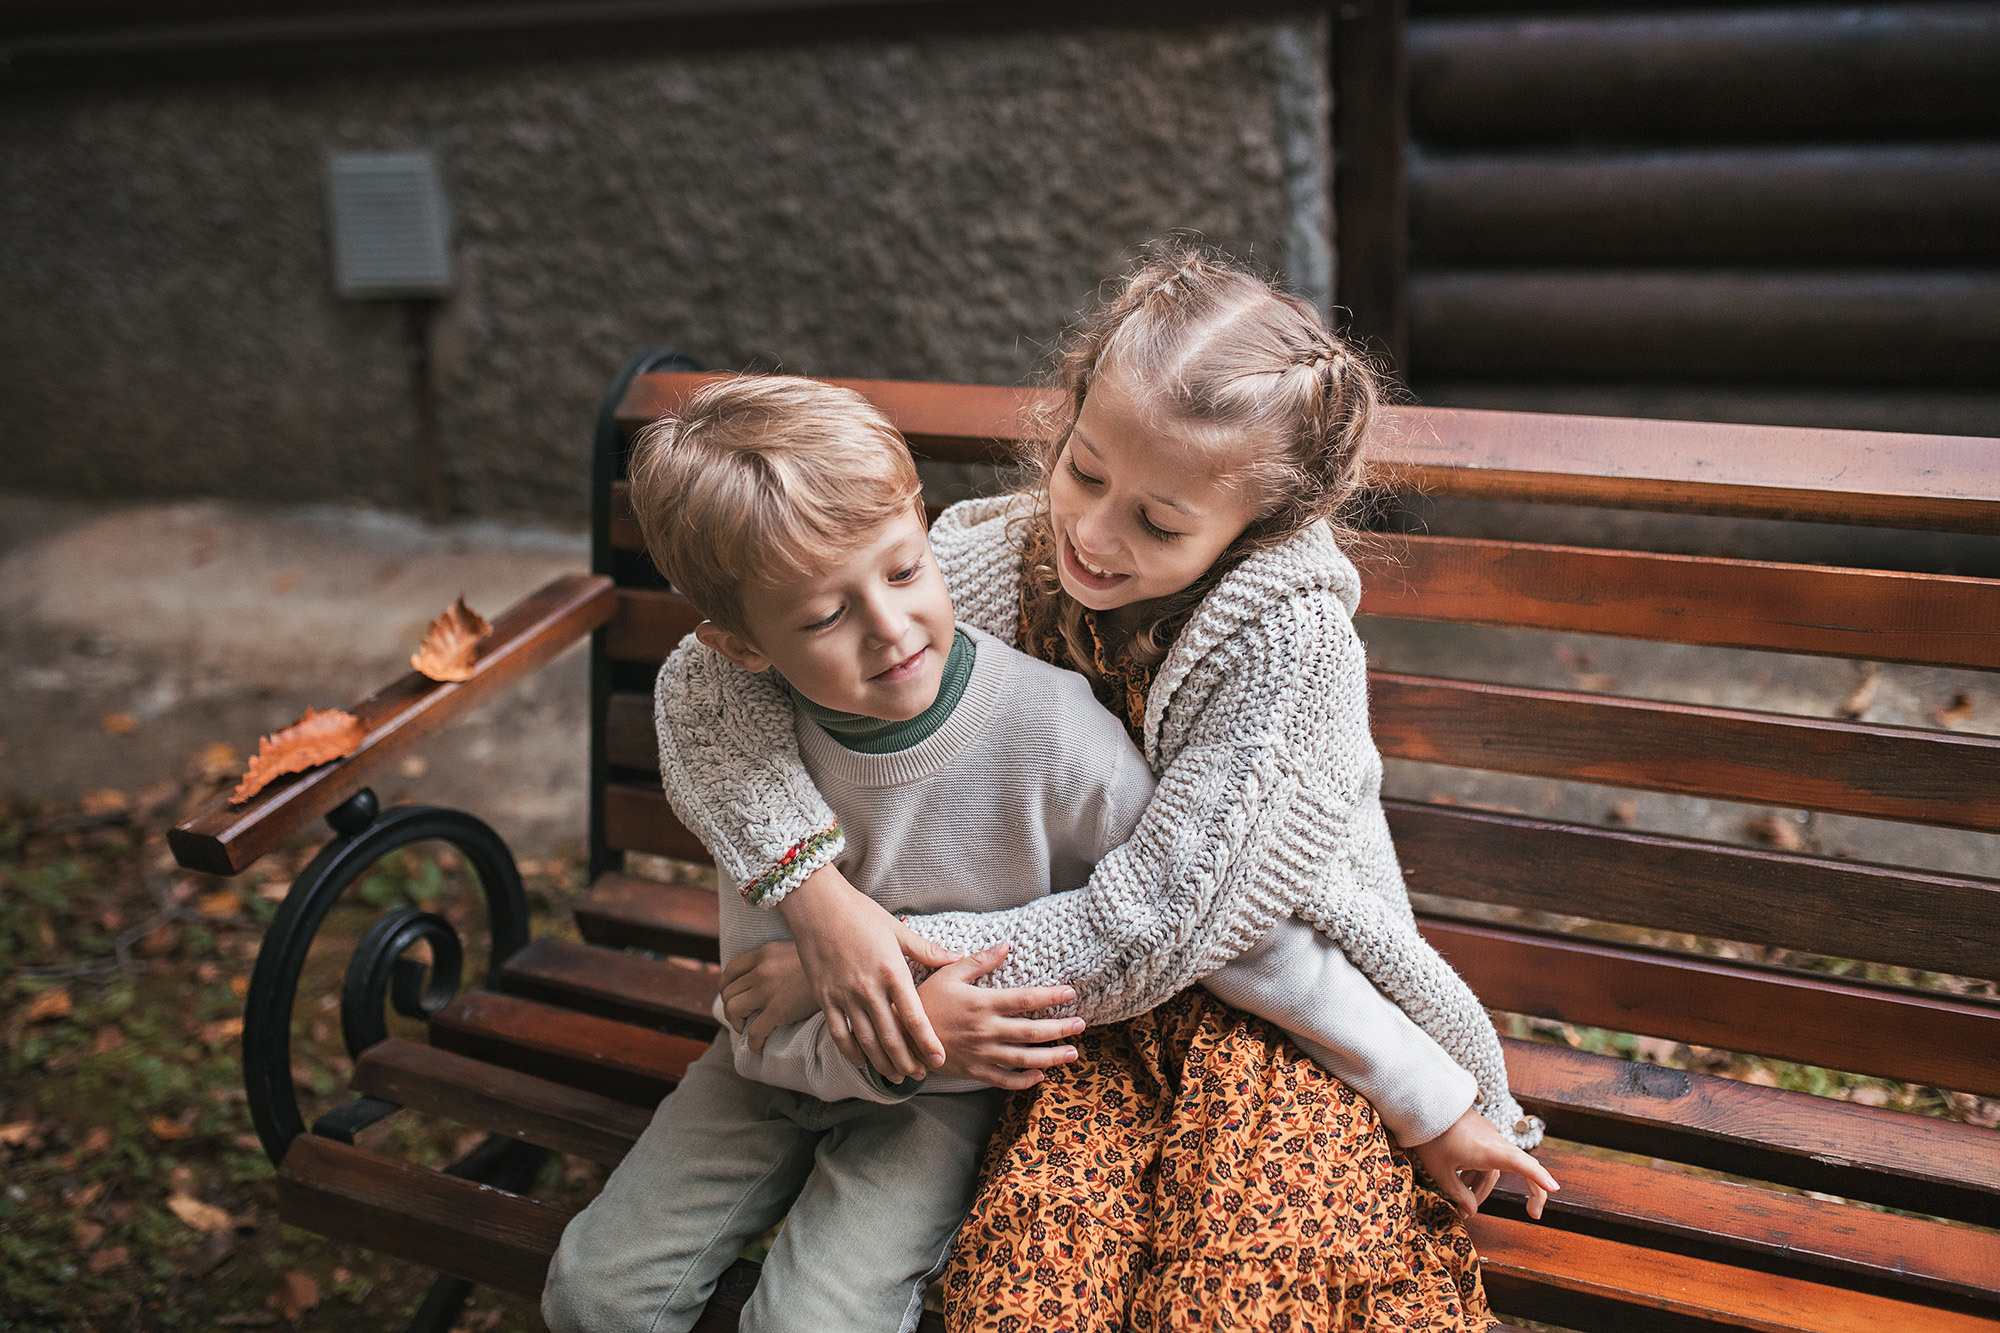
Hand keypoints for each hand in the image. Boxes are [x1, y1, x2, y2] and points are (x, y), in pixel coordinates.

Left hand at [720, 941, 818, 1053]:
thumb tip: (771, 974)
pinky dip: (753, 1043)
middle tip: (742, 1017)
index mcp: (764, 953)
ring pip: (733, 1009)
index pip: (730, 970)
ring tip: (747, 1029)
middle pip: (728, 991)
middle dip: (730, 1008)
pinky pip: (755, 1031)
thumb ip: (778, 959)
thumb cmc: (824, 962)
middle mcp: (761, 969)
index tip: (732, 997)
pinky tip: (759, 1048)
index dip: (726, 987)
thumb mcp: (796, 950)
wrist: (843, 970)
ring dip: (736, 1023)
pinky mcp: (778, 1009)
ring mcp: (768, 989)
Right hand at [777, 865, 963, 1082]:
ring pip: (866, 1041)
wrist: (818, 906)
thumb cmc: (861, 914)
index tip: (939, 1060)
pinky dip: (851, 1052)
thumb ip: (927, 950)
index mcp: (892, 971)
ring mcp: (844, 996)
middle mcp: (869, 988)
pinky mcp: (824, 998)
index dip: (927, 1042)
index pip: (914, 1016)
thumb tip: (957, 957)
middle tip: (921, 1076)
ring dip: (883, 1063)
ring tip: (896, 1077)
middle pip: (891, 1036)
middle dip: (908, 1061)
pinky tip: (862, 1063)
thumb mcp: (898, 930)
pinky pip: (839, 1033)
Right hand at [920, 944, 1082, 1089]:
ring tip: (1071, 1053)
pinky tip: (1040, 1075)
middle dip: (1059, 1029)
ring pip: (1023, 1058)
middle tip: (1081, 1025)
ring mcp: (981, 1054)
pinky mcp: (974, 1072)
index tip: (1070, 993)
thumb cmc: (926, 1001)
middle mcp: (985, 1031)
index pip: (1024, 1000)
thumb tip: (1006, 946)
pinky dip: (1024, 1080)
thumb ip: (979, 962)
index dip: (1050, 997)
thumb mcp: (949, 974)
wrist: (903, 1036)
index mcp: (981, 1004)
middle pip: (1031, 1032)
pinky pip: (1004, 1080)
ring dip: (1050, 1056)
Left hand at [1410, 1106, 1560, 1219]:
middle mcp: (1494, 1141)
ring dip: (1484, 1187)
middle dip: (1527, 1191)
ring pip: (1495, 1167)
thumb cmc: (1431, 1138)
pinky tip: (1461, 1185)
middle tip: (1533, 1214)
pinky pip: (1486, 1158)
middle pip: (1517, 1168)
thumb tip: (1471, 1211)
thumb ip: (1458, 1194)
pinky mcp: (1479, 1132)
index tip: (1555, 1189)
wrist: (1421, 1104)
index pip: (1522, 1164)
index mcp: (1489, 1150)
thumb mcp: (1441, 1172)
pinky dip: (1478, 1174)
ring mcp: (1488, 1135)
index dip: (1540, 1178)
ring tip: (1464, 1207)